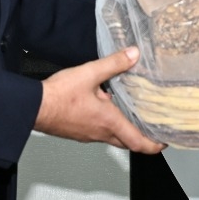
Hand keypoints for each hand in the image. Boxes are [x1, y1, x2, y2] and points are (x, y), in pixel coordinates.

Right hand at [35, 46, 163, 153]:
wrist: (33, 107)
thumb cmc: (59, 96)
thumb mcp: (89, 73)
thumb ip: (114, 64)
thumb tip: (133, 55)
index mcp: (109, 122)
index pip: (138, 142)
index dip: (154, 144)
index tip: (165, 141)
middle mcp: (100, 133)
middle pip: (128, 143)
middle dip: (142, 138)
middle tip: (152, 129)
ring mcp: (88, 135)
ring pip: (113, 137)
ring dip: (124, 130)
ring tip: (132, 115)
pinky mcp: (78, 132)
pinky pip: (99, 132)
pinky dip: (108, 125)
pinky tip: (104, 108)